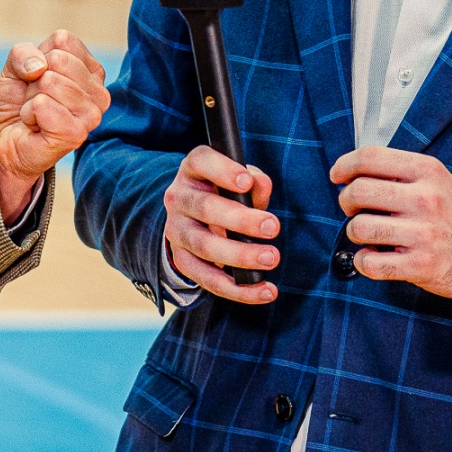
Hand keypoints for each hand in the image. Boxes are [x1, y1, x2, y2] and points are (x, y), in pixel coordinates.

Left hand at [0, 30, 110, 222]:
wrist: (7, 140)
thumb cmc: (19, 101)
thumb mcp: (15, 67)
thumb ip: (23, 53)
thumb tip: (39, 67)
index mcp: (92, 70)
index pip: (63, 40)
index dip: (40, 57)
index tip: (38, 79)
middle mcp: (99, 92)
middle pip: (57, 60)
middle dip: (35, 79)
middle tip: (37, 99)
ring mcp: (91, 115)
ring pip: (49, 81)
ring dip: (31, 98)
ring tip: (37, 112)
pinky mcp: (76, 134)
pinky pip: (42, 105)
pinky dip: (29, 112)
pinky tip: (35, 125)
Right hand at [163, 146, 279, 304]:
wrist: (193, 218)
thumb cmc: (225, 192)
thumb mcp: (238, 179)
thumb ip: (252, 180)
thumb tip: (260, 185)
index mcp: (193, 169)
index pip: (201, 161)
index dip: (222, 171)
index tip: (246, 181)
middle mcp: (179, 198)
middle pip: (205, 208)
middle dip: (241, 220)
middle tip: (274, 227)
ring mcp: (177, 231)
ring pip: (205, 245)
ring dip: (240, 255)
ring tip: (271, 258)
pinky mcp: (183, 260)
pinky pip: (208, 279)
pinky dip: (239, 289)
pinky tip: (266, 290)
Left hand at [332, 147, 451, 301]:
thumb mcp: (437, 180)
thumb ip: (401, 172)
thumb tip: (353, 172)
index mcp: (427, 171)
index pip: (370, 157)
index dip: (344, 165)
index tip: (337, 175)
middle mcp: (425, 199)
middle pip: (359, 191)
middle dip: (345, 200)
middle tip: (352, 208)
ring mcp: (423, 234)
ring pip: (359, 228)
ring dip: (354, 232)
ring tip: (366, 234)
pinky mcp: (420, 265)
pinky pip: (370, 263)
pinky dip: (363, 261)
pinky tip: (372, 257)